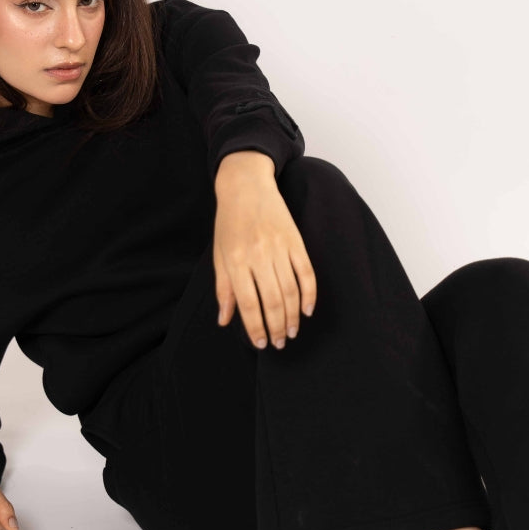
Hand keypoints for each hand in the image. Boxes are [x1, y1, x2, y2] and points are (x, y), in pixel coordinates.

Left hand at [213, 152, 316, 348]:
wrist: (246, 186)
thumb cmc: (229, 223)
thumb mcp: (219, 255)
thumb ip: (224, 289)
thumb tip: (225, 320)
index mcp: (236, 261)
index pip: (248, 303)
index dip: (256, 327)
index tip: (260, 343)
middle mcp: (258, 255)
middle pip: (272, 300)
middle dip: (276, 327)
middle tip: (279, 343)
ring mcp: (279, 248)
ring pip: (290, 290)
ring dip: (292, 316)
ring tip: (291, 332)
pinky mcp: (295, 241)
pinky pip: (306, 273)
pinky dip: (309, 294)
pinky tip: (306, 310)